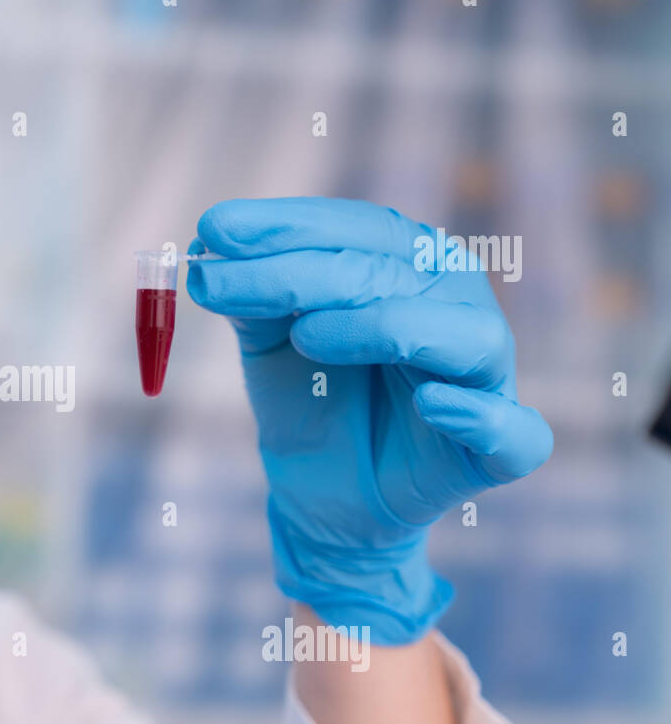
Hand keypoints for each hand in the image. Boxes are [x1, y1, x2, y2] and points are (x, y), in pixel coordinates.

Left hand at [187, 197, 552, 643]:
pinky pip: (512, 432)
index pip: (356, 228)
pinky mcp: (497, 450)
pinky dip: (476, 415)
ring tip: (306, 337)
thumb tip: (210, 244)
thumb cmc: (310, 400)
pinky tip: (430, 403)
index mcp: (410, 265)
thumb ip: (253, 294)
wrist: (322, 497)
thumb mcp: (269, 340)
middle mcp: (456, 305)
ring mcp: (484, 376)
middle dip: (294, 272)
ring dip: (381, 327)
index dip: (286, 225)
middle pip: (389, 272)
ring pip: (460, 335)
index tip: (211, 229)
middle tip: (213, 280)